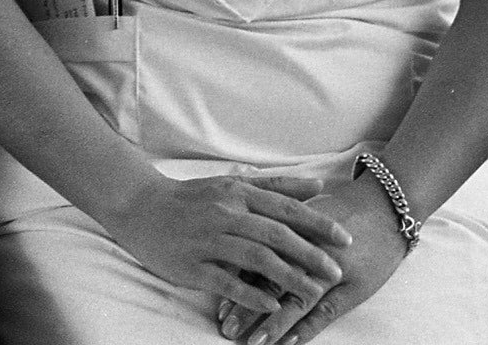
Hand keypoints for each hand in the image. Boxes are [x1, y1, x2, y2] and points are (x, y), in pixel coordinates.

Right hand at [114, 173, 352, 315]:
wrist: (142, 208)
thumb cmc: (194, 198)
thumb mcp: (233, 184)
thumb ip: (275, 186)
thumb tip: (317, 185)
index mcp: (239, 193)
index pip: (286, 208)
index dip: (317, 223)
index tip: (345, 238)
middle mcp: (227, 214)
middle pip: (276, 234)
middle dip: (310, 254)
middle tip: (336, 271)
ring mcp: (209, 239)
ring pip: (255, 258)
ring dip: (288, 277)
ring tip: (312, 293)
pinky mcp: (192, 265)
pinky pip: (226, 281)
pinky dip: (250, 293)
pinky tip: (271, 303)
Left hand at [216, 172, 407, 343]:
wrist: (387, 208)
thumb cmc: (344, 208)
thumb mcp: (308, 209)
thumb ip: (278, 221)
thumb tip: (242, 234)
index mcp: (296, 226)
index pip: (259, 253)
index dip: (237, 275)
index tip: (216, 295)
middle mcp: (310, 248)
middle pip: (272, 279)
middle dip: (248, 305)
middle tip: (226, 325)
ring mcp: (332, 270)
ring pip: (295, 299)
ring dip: (271, 322)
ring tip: (250, 340)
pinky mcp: (351, 288)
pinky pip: (324, 312)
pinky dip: (304, 328)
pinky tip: (286, 342)